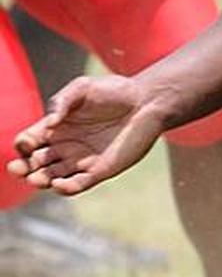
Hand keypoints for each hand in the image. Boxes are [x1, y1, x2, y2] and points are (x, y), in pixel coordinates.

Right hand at [6, 75, 165, 195]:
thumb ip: (62, 101)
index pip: (28, 142)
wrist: (147, 102)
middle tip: (20, 168)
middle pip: (34, 163)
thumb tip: (49, 122)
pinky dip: (65, 189)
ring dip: (41, 181)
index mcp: (55, 127)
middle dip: (24, 168)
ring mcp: (81, 160)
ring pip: (52, 177)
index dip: (22, 145)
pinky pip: (77, 185)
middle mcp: (65, 146)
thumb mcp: (83, 88)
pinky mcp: (100, 170)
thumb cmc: (115, 91)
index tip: (27, 143)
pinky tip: (59, 185)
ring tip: (37, 178)